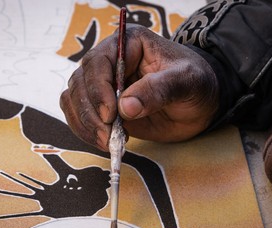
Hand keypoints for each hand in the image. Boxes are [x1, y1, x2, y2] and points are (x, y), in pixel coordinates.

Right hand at [60, 24, 218, 151]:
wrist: (197, 105)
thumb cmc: (195, 84)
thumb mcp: (187, 82)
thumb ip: (159, 90)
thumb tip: (125, 107)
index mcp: (128, 44)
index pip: (98, 62)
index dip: (99, 89)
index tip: (111, 115)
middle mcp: (110, 61)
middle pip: (80, 81)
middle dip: (90, 112)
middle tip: (108, 135)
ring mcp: (103, 85)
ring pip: (74, 98)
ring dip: (85, 123)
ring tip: (107, 141)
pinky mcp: (102, 106)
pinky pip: (78, 114)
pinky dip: (84, 129)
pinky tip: (103, 140)